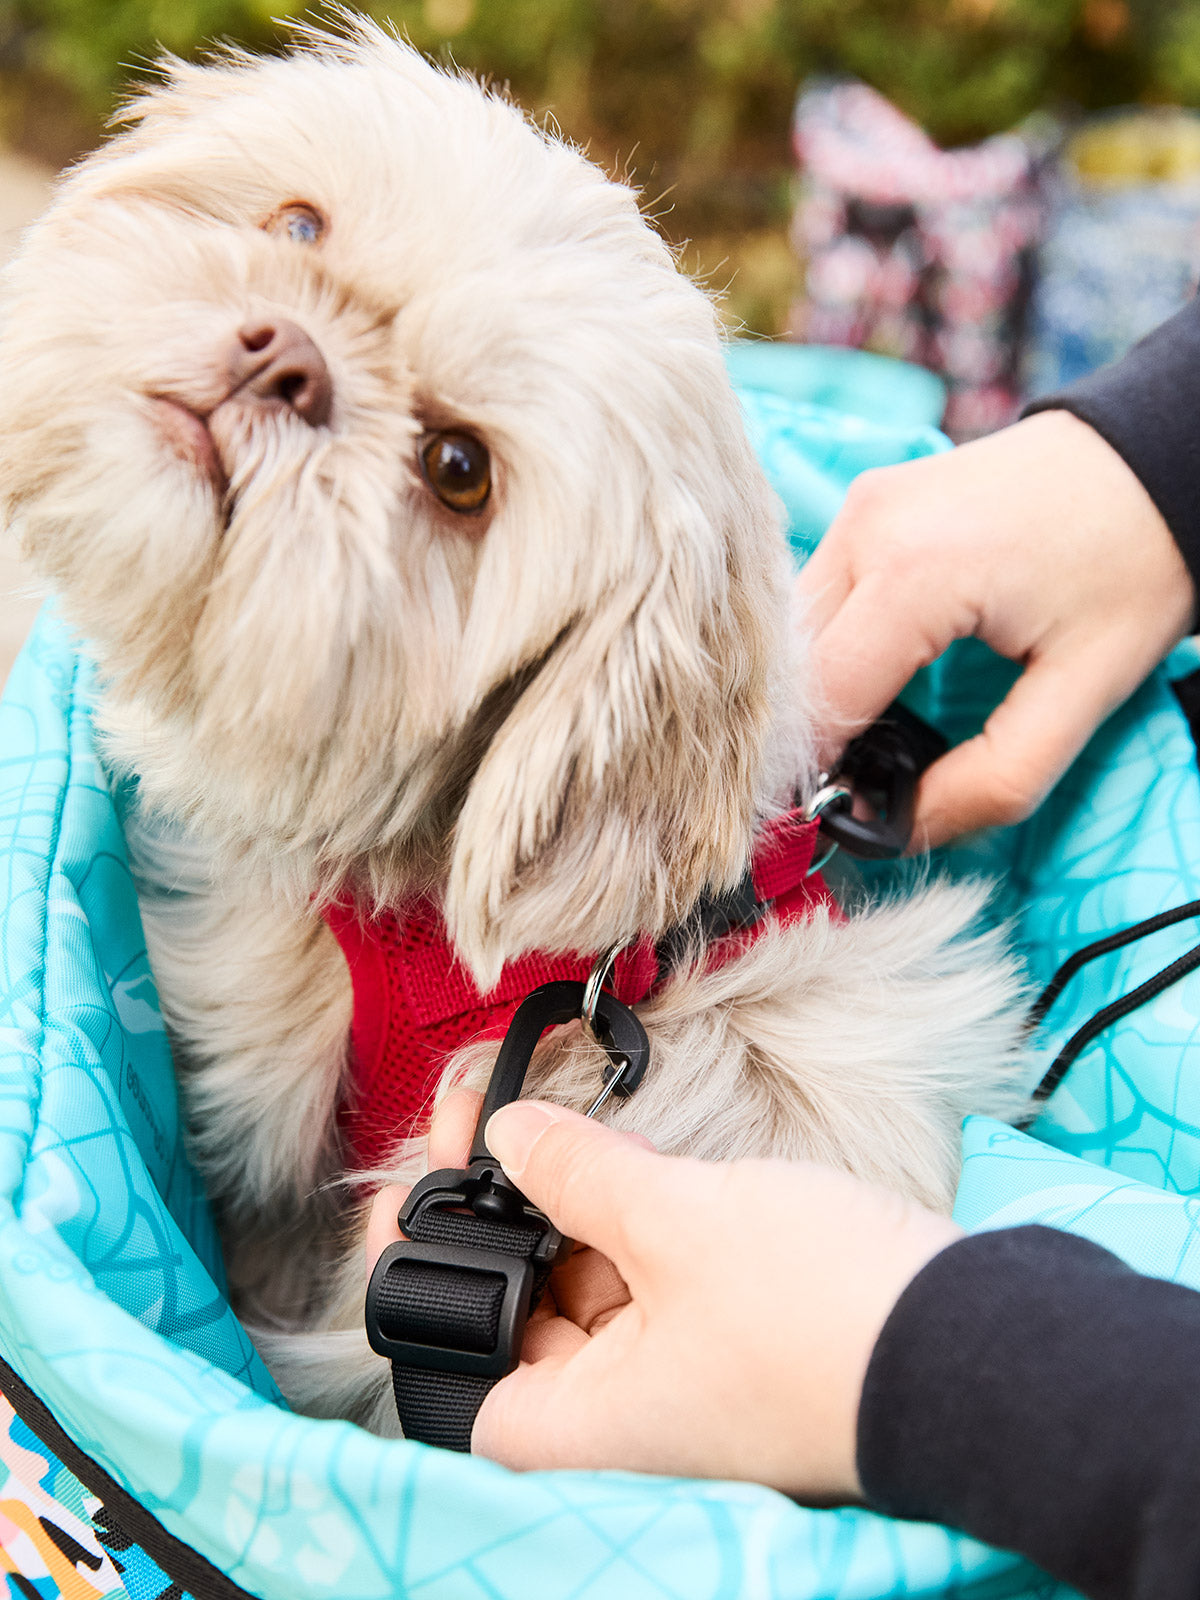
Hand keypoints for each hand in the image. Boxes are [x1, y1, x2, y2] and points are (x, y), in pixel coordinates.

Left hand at [368, 1099, 961, 1498]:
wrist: (980, 1346)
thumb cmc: (819, 1314)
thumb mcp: (679, 1223)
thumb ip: (579, 1174)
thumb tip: (505, 1134)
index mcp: (591, 1424)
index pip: (463, 1375)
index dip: (418, 1285)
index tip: (402, 1198)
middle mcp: (626, 1410)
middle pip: (519, 1312)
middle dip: (489, 1211)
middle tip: (467, 1116)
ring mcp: (681, 1367)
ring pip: (584, 1279)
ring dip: (554, 1194)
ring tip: (518, 1102)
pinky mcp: (729, 1324)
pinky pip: (646, 1266)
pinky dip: (617, 1206)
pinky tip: (596, 1139)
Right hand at [796, 411, 1194, 848]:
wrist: (1158, 457)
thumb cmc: (1135, 565)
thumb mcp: (1086, 692)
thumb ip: (994, 781)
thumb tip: (899, 831)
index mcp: (914, 573)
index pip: (820, 702)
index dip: (816, 772)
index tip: (832, 822)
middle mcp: (867, 528)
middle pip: (793, 667)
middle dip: (810, 736)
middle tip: (848, 790)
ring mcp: (861, 507)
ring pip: (795, 630)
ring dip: (816, 692)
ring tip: (864, 740)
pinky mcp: (867, 503)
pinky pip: (818, 595)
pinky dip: (830, 648)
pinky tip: (871, 681)